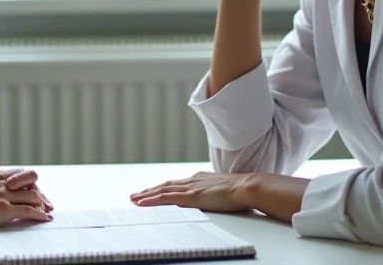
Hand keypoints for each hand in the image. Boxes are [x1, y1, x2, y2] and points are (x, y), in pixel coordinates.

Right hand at [0, 165, 52, 211]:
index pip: (18, 173)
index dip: (26, 182)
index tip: (30, 189)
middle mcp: (3, 182)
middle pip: (30, 181)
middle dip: (39, 190)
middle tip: (43, 200)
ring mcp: (5, 195)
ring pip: (32, 196)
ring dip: (42, 203)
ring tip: (46, 210)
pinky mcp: (6, 209)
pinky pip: (29, 210)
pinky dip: (39, 214)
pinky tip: (44, 218)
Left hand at [128, 171, 250, 213]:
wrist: (248, 187)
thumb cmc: (242, 190)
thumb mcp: (225, 190)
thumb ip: (216, 192)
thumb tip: (217, 196)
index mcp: (201, 179)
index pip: (177, 184)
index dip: (163, 188)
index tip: (154, 191)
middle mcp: (193, 181)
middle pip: (166, 185)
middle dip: (150, 190)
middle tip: (136, 195)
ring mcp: (191, 188)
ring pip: (162, 191)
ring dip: (146, 195)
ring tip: (134, 199)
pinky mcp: (191, 196)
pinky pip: (165, 198)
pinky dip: (152, 200)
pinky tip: (142, 203)